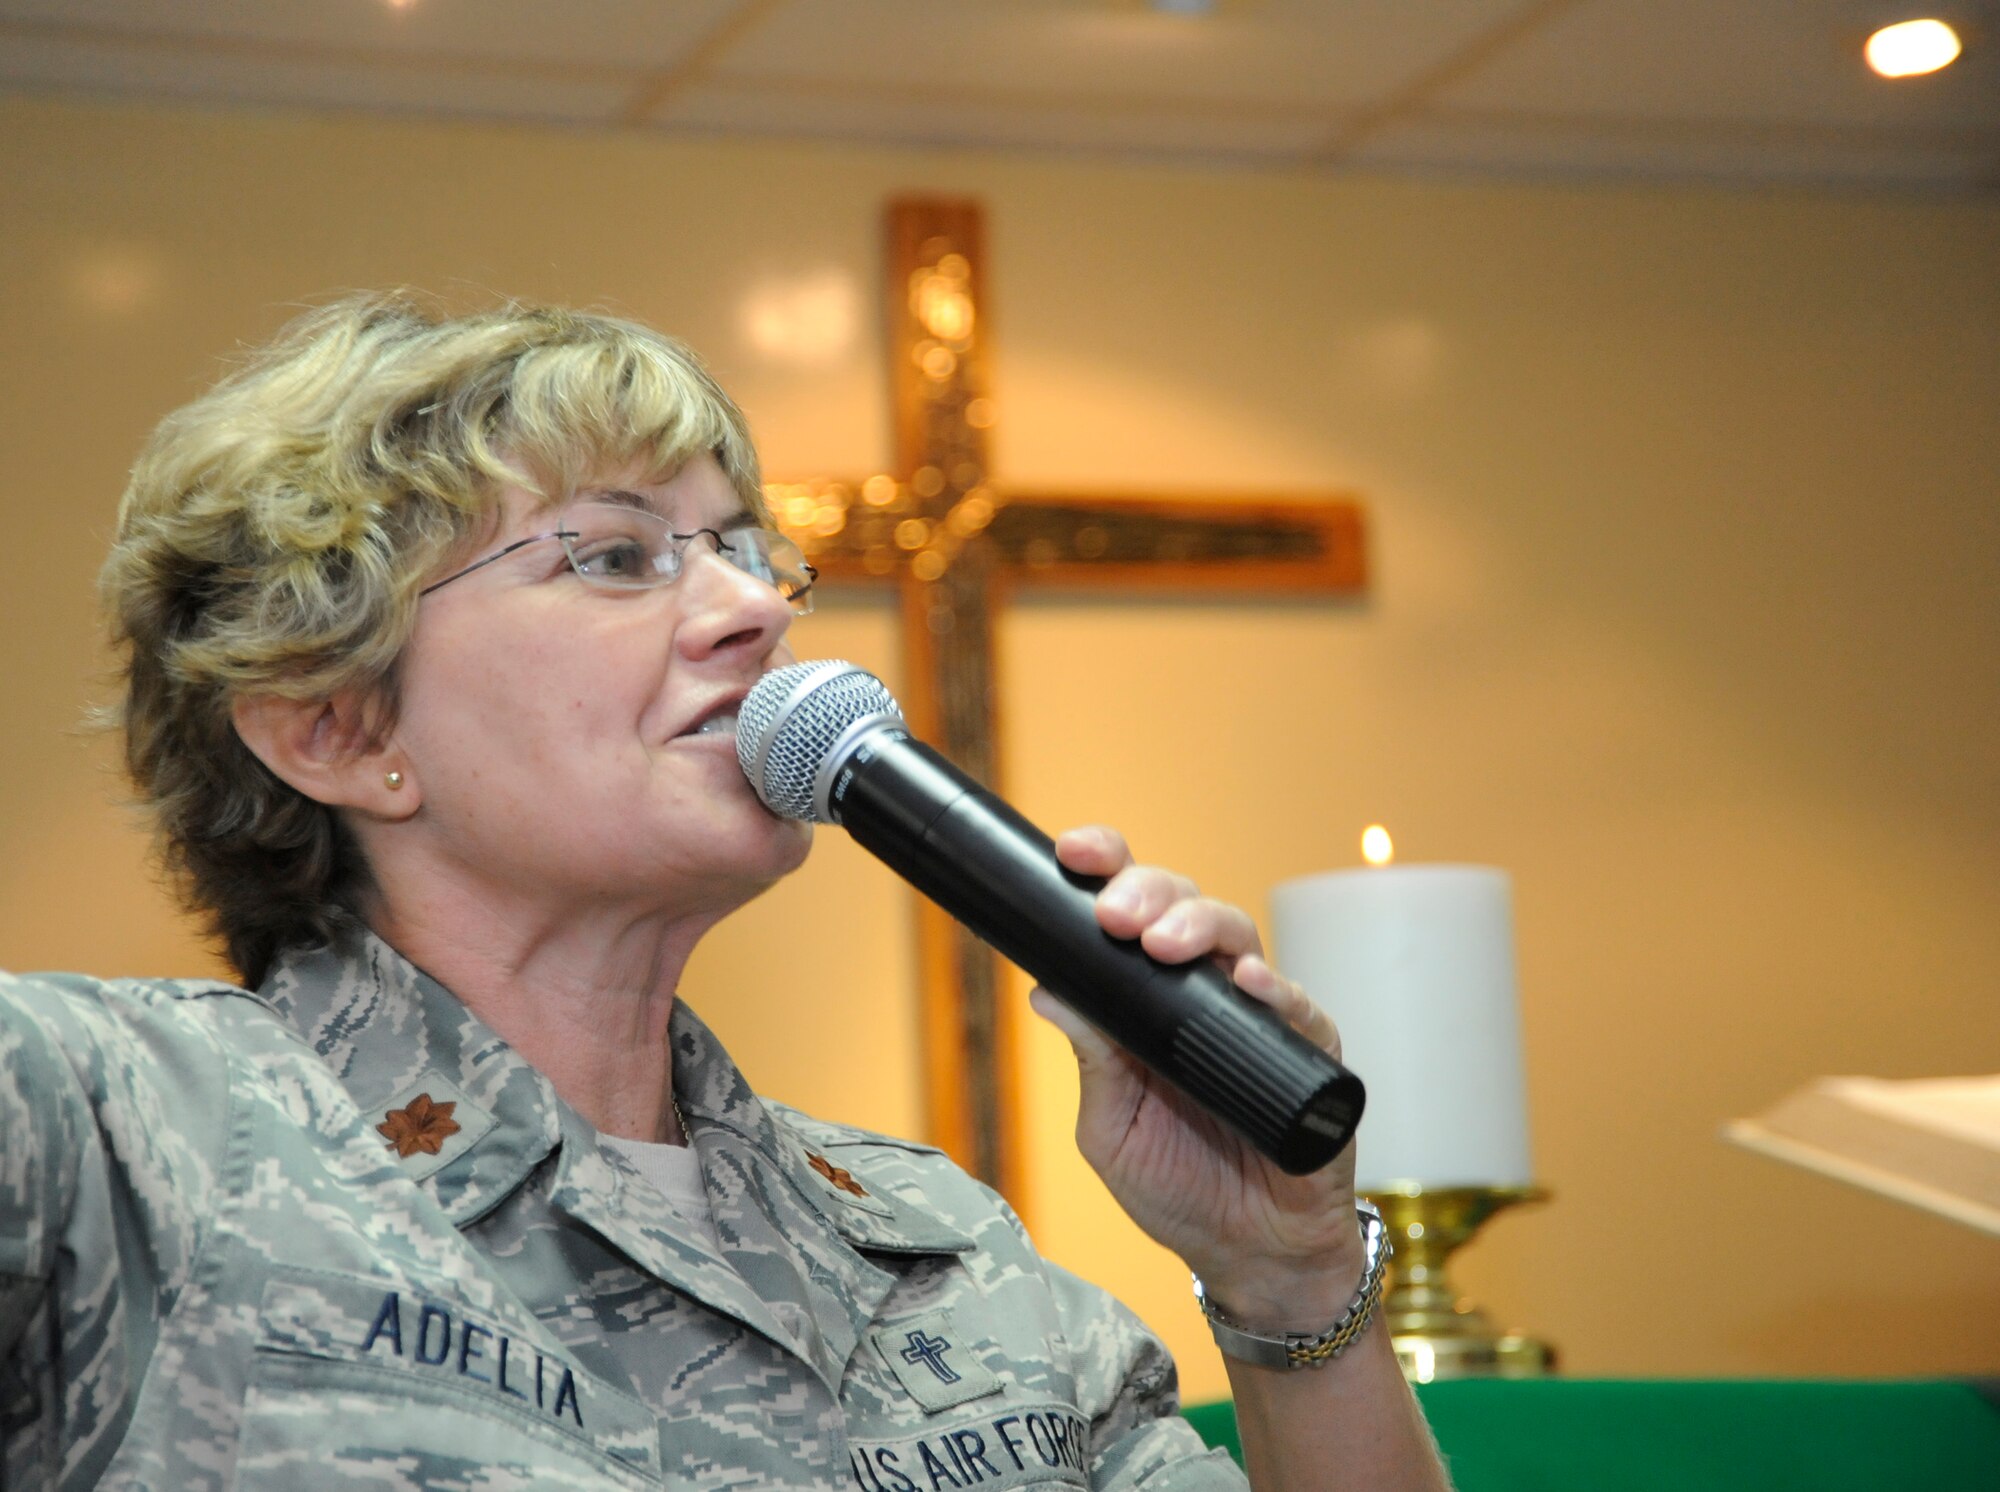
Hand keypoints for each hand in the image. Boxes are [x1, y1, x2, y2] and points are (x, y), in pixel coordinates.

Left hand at [1031, 826, 1365, 1331]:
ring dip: (1199, 926)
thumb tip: (1046, 990)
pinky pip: (1299, 1007)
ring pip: (1238, 937)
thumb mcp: (1112, 1128)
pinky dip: (1275, 990)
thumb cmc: (1179, 1187)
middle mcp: (1203, 992)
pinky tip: (1249, 984)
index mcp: (1149, 997)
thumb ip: (1090, 1060)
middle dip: (1146, 893)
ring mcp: (1260, 1016)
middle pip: (1180, 906)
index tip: (1072, 853)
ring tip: (1165, 943)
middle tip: (1115, 917)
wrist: (1250, 1257)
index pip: (1130, 912)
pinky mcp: (1313, 1053)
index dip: (1105, 870)